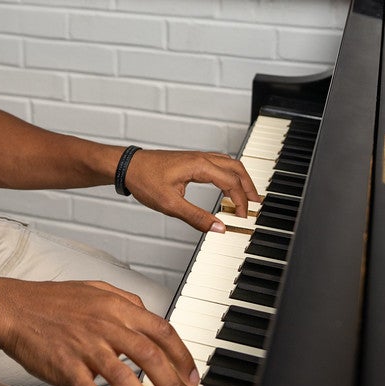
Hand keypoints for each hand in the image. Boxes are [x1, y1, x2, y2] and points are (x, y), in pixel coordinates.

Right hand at [0, 278, 198, 385]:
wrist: (15, 307)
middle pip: (151, 356)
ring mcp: (87, 346)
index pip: (162, 330)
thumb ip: (125, 300)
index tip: (191, 375)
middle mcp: (106, 325)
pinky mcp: (67, 365)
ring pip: (126, 377)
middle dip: (174, 384)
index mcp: (117, 307)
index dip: (182, 355)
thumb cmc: (53, 300)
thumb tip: (148, 313)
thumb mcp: (96, 288)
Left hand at [124, 149, 260, 232]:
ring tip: (247, 195)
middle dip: (249, 186)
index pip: (231, 182)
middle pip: (236, 168)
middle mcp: (201, 158)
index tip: (243, 216)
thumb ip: (196, 217)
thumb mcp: (170, 204)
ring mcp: (197, 157)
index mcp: (199, 166)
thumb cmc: (145, 180)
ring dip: (240, 178)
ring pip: (228, 163)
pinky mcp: (191, 161)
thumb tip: (218, 227)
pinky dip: (229, 174)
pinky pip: (218, 164)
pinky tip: (227, 185)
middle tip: (256, 203)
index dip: (240, 200)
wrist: (128, 166)